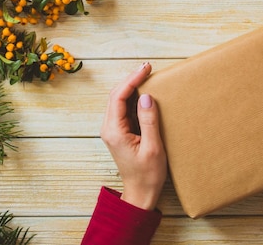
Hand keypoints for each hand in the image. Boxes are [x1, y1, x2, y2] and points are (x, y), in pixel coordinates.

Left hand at [101, 62, 166, 210]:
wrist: (140, 194)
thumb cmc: (148, 175)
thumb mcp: (153, 148)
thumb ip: (149, 121)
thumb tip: (146, 97)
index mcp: (114, 131)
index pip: (119, 97)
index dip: (132, 79)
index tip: (146, 68)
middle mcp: (109, 128)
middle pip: (116, 95)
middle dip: (131, 79)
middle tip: (147, 67)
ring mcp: (112, 130)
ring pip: (118, 100)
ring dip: (131, 87)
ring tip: (146, 75)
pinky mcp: (119, 132)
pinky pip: (123, 109)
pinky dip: (132, 97)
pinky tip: (144, 92)